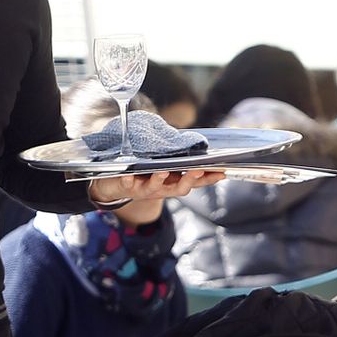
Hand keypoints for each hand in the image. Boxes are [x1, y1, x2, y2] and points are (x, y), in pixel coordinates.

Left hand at [88, 169, 224, 205]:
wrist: (115, 187)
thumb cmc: (144, 175)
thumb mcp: (164, 169)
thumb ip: (178, 161)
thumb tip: (196, 147)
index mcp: (173, 183)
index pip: (195, 182)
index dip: (208, 179)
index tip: (221, 172)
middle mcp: (162, 189)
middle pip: (179, 188)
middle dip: (189, 180)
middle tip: (197, 170)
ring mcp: (144, 189)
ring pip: (155, 187)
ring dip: (160, 179)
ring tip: (164, 171)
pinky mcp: (126, 186)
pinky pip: (127, 183)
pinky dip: (128, 179)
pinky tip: (129, 174)